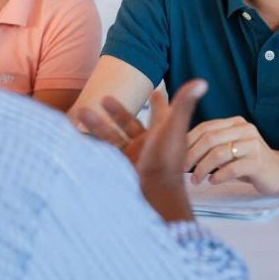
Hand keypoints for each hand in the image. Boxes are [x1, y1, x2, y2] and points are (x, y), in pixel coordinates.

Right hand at [76, 79, 207, 221]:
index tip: (157, 92)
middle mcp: (148, 145)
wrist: (152, 197)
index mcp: (163, 133)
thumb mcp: (173, 129)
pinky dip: (91, 145)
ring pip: (112, 137)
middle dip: (118, 112)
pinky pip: (104, 154)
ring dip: (97, 124)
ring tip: (81, 112)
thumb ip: (183, 105)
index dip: (160, 102)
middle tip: (106, 99)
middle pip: (131, 124)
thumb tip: (201, 81)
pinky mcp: (120, 170)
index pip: (162, 113)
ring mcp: (133, 158)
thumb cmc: (166, 161)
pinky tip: (77, 138)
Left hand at [185, 116, 278, 193]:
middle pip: (210, 139)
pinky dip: (218, 176)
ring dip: (202, 168)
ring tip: (196, 180)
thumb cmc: (248, 162)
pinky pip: (232, 168)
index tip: (176, 155)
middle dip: (192, 155)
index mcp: (235, 123)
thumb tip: (181, 150)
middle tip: (182, 169)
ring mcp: (253, 144)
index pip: (205, 127)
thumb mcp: (230, 148)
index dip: (188, 141)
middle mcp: (245, 129)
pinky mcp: (258, 162)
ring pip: (219, 153)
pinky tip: (212, 182)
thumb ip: (212, 144)